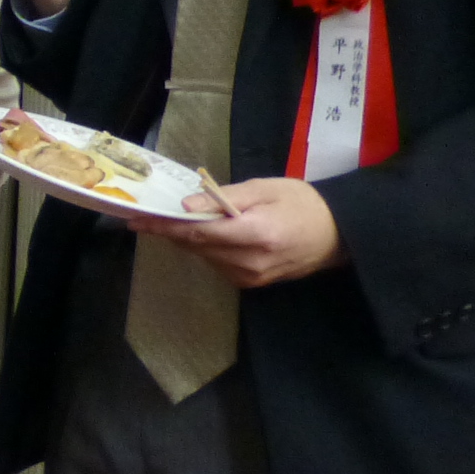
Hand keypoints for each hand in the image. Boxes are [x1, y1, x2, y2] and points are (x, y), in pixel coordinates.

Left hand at [127, 175, 345, 287]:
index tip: (137, 220)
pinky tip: (209, 234)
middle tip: (148, 214)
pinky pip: (217, 264)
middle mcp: (250, 262)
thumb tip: (185, 207)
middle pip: (197, 247)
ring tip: (178, 220)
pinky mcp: (252, 284)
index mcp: (255, 234)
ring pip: (204, 257)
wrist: (337, 233)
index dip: (164, 227)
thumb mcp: (263, 188)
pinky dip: (206, 248)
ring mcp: (251, 277)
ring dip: (188, 239)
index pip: (198, 233)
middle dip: (170, 231)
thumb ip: (223, 198)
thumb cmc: (301, 203)